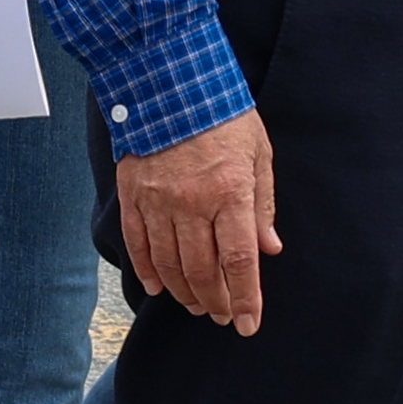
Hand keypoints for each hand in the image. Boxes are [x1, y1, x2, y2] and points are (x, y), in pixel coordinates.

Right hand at [115, 112, 277, 334]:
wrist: (169, 79)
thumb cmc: (223, 114)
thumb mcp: (259, 153)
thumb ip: (263, 204)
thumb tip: (270, 248)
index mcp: (229, 193)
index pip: (239, 262)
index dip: (245, 299)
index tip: (247, 325)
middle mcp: (191, 203)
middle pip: (202, 271)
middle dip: (214, 301)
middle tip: (221, 314)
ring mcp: (157, 201)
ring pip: (169, 265)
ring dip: (183, 292)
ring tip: (195, 304)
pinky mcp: (132, 195)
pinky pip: (138, 244)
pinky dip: (147, 271)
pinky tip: (158, 287)